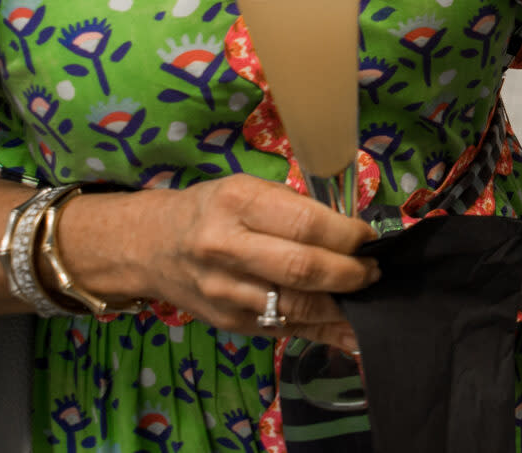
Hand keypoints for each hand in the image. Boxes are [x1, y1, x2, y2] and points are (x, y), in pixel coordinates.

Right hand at [147, 175, 377, 352]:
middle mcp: (226, 247)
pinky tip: (347, 328)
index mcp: (238, 203)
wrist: (149, 246)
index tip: (369, 238)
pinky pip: (283, 329)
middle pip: (302, 269)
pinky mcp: (227, 322)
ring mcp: (224, 291)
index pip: (306, 224)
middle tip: (373, 271)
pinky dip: (321, 330)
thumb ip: (295, 210)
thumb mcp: (248, 190)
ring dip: (340, 307)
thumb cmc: (210, 210)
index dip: (347, 235)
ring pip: (295, 307)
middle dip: (349, 274)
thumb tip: (353, 235)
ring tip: (364, 296)